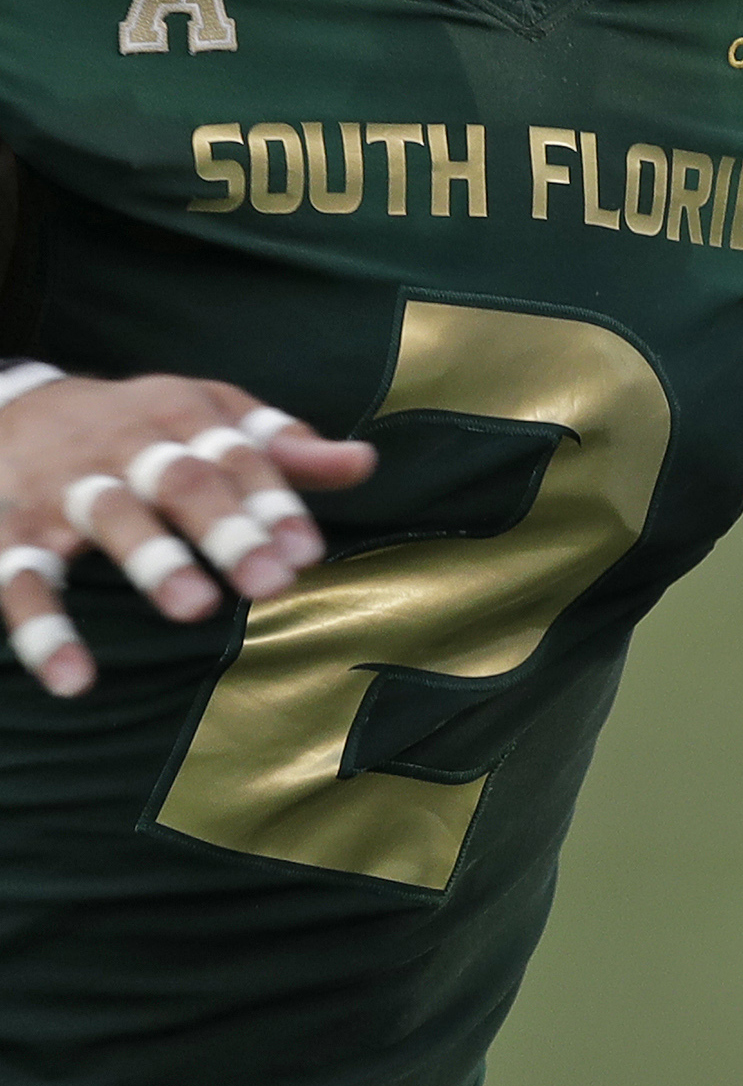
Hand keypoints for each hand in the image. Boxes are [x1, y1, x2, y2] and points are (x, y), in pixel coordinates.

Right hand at [0, 368, 376, 698]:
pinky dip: (42, 629)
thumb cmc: (139, 422)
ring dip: (152, 560)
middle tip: (270, 582)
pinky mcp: (8, 527)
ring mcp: (63, 486)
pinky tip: (73, 679)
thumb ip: (283, 446)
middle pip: (180, 480)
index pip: (235, 455)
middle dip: (226, 529)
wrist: (12, 405)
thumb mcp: (210, 414)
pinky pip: (18, 577)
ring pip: (108, 516)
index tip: (307, 551)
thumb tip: (365, 463)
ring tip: (194, 608)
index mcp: (180, 414)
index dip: (273, 502)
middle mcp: (123, 445)